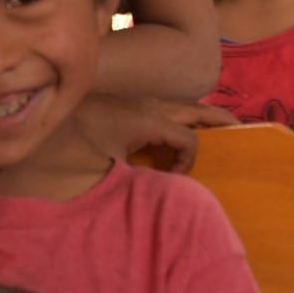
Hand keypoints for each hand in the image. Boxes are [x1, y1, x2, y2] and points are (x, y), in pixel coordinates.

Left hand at [72, 95, 237, 174]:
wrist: (49, 114)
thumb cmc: (73, 142)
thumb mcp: (109, 163)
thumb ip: (140, 177)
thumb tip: (163, 190)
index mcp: (147, 119)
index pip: (188, 139)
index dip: (188, 162)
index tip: (173, 180)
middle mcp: (150, 105)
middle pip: (198, 110)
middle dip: (222, 122)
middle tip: (244, 132)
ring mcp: (141, 101)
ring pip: (183, 105)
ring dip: (202, 118)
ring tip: (224, 130)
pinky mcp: (131, 103)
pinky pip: (166, 107)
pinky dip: (182, 117)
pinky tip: (181, 131)